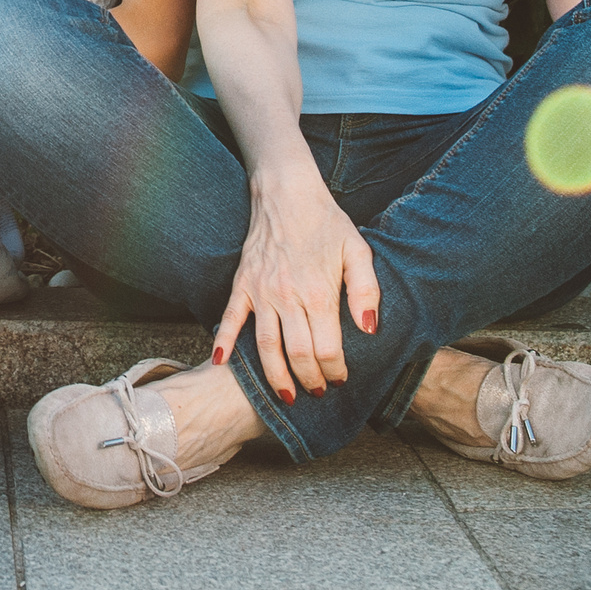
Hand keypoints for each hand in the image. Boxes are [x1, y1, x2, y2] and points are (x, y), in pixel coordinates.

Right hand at [216, 167, 381, 404]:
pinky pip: (231, 318)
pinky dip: (224, 342)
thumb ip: (367, 290)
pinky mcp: (243, 284)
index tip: (341, 378)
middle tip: (318, 392)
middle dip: (309, 380)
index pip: (326, 348)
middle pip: (297, 354)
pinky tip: (221, 364)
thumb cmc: (327, 223)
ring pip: (265, 346)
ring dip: (275, 376)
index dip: (335, 370)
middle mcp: (288, 297)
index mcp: (319, 292)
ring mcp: (261, 292)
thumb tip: (369, 329)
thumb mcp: (358, 250)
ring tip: (286, 396)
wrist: (286, 193)